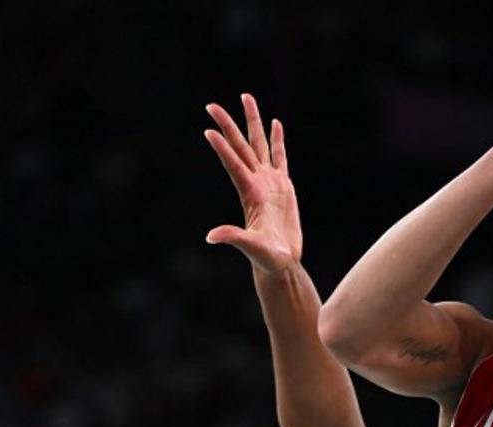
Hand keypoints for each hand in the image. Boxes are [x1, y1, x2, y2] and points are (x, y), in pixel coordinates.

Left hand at [204, 94, 301, 274]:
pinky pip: (280, 156)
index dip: (222, 148)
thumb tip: (211, 237)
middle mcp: (256, 183)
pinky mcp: (283, 186)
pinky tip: (276, 123)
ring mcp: (269, 183)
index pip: (233, 164)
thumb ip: (233, 238)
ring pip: (259, 145)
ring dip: (253, 122)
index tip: (209, 130)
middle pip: (241, 147)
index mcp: (250, 193)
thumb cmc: (267, 257)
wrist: (280, 262)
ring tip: (246, 98)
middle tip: (211, 105)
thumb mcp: (250, 247)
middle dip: (228, 125)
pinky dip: (277, 140)